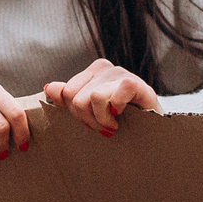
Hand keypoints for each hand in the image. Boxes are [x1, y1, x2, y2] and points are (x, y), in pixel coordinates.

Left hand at [43, 58, 159, 134]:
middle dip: (87, 119)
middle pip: (75, 97)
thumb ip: (69, 98)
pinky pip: (114, 95)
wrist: (152, 133)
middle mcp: (105, 68)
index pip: (66, 92)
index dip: (76, 114)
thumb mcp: (91, 111)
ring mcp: (121, 74)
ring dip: (102, 119)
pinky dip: (115, 111)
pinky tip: (123, 116)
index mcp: (91, 72)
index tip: (91, 122)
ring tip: (114, 124)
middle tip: (104, 126)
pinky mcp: (137, 83)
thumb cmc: (121, 121)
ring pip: (93, 98)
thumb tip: (49, 87)